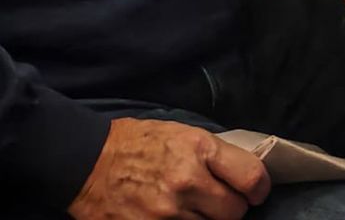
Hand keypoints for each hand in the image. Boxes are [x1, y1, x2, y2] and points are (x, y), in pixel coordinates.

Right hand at [68, 117, 269, 219]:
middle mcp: (186, 182)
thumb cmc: (135, 143)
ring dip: (206, 219)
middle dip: (232, 207)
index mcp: (198, 149)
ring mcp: (168, 212)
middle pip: (235, 212)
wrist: (85, 162)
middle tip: (219, 200)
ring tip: (190, 206)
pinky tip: (176, 216)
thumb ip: (214, 154)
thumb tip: (245, 173)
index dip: (259, 188)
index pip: (251, 178)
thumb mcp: (180, 133)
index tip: (255, 192)